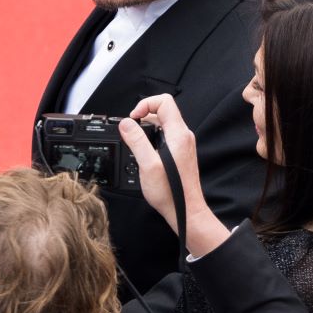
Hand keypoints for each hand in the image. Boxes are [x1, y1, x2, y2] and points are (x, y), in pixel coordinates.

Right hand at [119, 95, 229, 256]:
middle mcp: (184, 136)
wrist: (186, 210)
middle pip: (163, 111)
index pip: (164, 102)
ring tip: (135, 142)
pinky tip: (144, 152)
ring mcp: (183, 144)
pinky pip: (166, 136)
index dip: (146, 104)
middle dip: (144, 116)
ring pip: (164, 124)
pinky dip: (153, 138)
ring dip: (147, 127)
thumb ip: (136, 141)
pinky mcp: (181, 153)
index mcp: (178, 134)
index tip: (133, 118)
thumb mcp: (147, 165)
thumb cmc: (171, 192)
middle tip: (131, 131)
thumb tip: (126, 124)